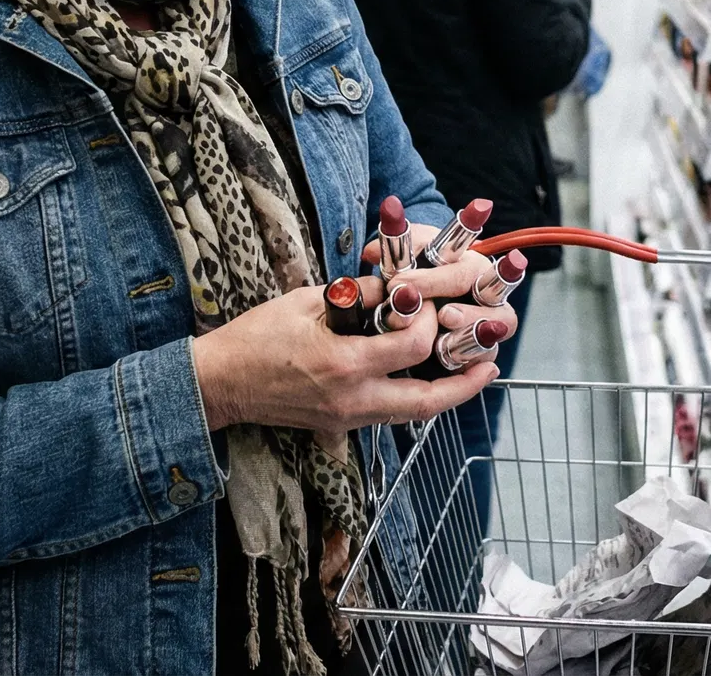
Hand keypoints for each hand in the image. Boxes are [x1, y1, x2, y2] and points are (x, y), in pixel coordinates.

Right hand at [190, 241, 513, 433]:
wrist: (221, 382)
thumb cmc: (257, 336)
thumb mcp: (308, 301)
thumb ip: (359, 296)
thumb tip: (400, 285)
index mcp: (343, 364)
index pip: (411, 344)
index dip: (426, 319)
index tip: (423, 299)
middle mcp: (352, 399)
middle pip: (428, 401)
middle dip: (464, 383)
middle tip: (490, 362)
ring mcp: (347, 418)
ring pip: (414, 413)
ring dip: (447, 395)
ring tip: (472, 374)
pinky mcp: (341, 424)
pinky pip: (391, 414)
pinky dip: (416, 399)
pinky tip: (428, 381)